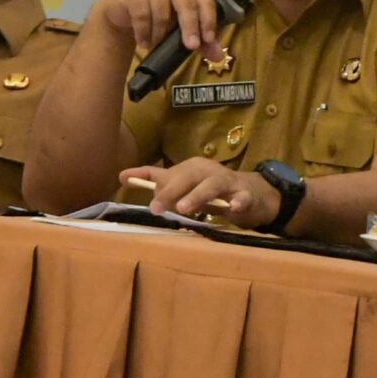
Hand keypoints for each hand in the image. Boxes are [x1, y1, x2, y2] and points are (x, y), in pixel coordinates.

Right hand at [88, 0, 220, 60]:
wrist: (123, 10)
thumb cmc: (157, 15)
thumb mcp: (180, 27)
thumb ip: (201, 40)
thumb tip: (218, 56)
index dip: (208, 19)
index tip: (208, 40)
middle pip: (185, 2)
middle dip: (189, 26)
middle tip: (190, 47)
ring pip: (162, 10)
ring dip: (160, 33)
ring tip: (156, 45)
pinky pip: (141, 13)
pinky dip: (144, 31)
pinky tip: (143, 42)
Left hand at [120, 157, 280, 227]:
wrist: (253, 195)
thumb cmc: (212, 191)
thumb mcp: (185, 186)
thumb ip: (158, 182)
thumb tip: (123, 176)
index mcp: (192, 168)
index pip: (167, 173)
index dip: (146, 176)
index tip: (124, 179)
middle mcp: (208, 171)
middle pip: (188, 177)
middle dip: (171, 192)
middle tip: (156, 208)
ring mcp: (228, 182)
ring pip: (212, 185)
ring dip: (198, 195)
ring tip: (184, 209)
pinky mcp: (246, 194)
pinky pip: (243, 197)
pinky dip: (239, 202)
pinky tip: (234, 208)